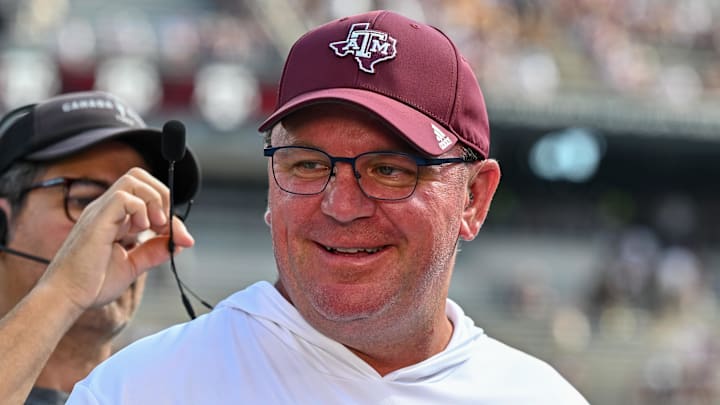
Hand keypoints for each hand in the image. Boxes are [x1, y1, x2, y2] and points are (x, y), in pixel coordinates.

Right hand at [39, 167, 194, 312]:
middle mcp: (106, 210)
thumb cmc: (91, 284)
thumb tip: (178, 242)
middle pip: (139, 177)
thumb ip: (153, 252)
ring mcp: (100, 212)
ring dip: (155, 200)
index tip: (180, 236)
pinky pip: (123, 196)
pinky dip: (141, 209)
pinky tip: (143, 229)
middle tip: (166, 225)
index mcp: (114, 218)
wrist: (66, 298)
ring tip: (157, 225)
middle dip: (162, 195)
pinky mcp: (96, 220)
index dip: (168, 210)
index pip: (145, 195)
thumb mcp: (132, 266)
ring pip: (133, 180)